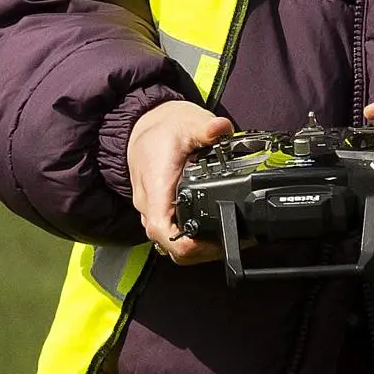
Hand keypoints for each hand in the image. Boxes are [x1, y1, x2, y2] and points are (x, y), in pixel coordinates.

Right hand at [125, 100, 235, 262]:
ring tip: (225, 240)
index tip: (204, 244)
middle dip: (197, 251)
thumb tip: (220, 128)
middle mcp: (149, 202)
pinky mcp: (156, 210)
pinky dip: (190, 239)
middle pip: (166, 242)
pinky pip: (169, 233)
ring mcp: (151, 209)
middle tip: (229, 243)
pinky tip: (210, 232)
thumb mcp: (188, 122)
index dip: (182, 244)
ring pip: (167, 242)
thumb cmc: (163, 129)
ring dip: (194, 248)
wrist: (144, 126)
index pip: (160, 227)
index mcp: (156, 184)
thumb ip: (207, 128)